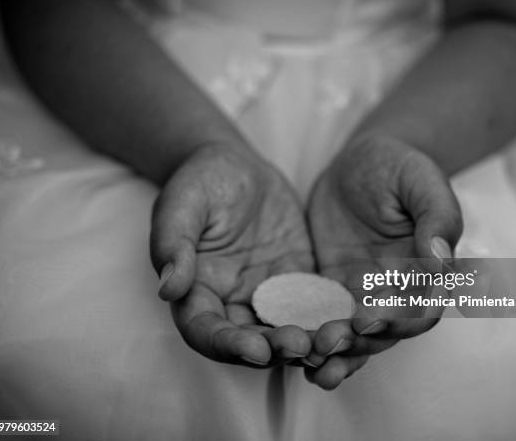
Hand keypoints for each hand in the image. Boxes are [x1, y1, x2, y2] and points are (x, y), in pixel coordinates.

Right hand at [150, 142, 313, 366]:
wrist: (234, 167)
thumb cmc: (199, 182)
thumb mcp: (181, 206)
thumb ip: (173, 244)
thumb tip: (168, 288)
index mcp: (196, 291)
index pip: (205, 331)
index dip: (228, 345)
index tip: (256, 348)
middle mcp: (231, 301)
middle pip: (249, 340)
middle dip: (274, 350)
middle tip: (301, 346)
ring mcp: (265, 293)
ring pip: (283, 328)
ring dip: (304, 341)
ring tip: (328, 341)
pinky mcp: (294, 279)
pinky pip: (311, 303)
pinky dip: (326, 315)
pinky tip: (347, 317)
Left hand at [305, 136, 462, 388]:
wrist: (360, 162)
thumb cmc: (398, 166)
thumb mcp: (422, 181)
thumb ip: (437, 218)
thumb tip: (441, 261)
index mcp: (425, 273)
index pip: (419, 310)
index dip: (397, 321)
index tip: (366, 319)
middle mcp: (394, 291)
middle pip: (382, 334)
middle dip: (357, 344)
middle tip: (327, 342)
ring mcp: (360, 292)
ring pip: (352, 336)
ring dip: (334, 353)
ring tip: (311, 362)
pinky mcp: (329, 287)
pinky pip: (320, 316)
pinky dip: (309, 335)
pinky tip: (289, 347)